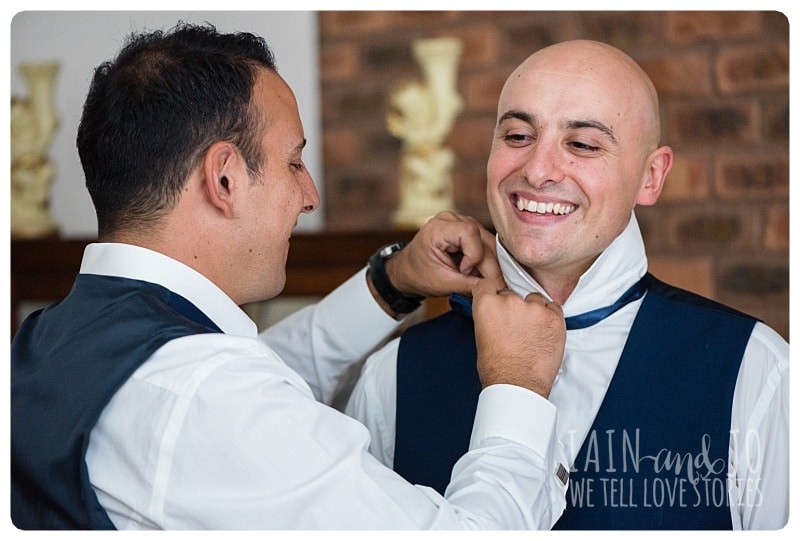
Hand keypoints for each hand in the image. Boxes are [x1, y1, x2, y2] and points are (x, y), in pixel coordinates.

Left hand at [385, 211, 500, 298]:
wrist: (409, 271)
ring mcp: (461, 222)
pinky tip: (478, 272)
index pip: (469, 233)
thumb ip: (469, 285)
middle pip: (483, 238)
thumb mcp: (442, 284)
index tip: (465, 272)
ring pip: (489, 242)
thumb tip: (494, 287)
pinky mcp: (468, 229)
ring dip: (488, 263)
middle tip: (484, 284)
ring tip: (477, 279)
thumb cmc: (418, 274)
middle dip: (486, 265)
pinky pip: (486, 243)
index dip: (474, 255)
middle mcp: (451, 219)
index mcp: (438, 228)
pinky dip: (485, 260)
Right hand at [471, 278, 565, 397]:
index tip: (496, 301)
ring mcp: (534, 308)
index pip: (488, 284)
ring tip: (532, 333)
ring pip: (535, 299)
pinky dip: (550, 318)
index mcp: (487, 305)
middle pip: (512, 293)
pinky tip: (543, 334)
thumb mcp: (481, 335)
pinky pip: (553, 308)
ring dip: (533, 311)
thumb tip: (496, 311)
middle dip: (514, 307)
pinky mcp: (554, 317)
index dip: (492, 294)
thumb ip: (489, 316)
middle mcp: (510, 301)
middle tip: (516, 327)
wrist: (518, 385)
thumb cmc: (498, 368)